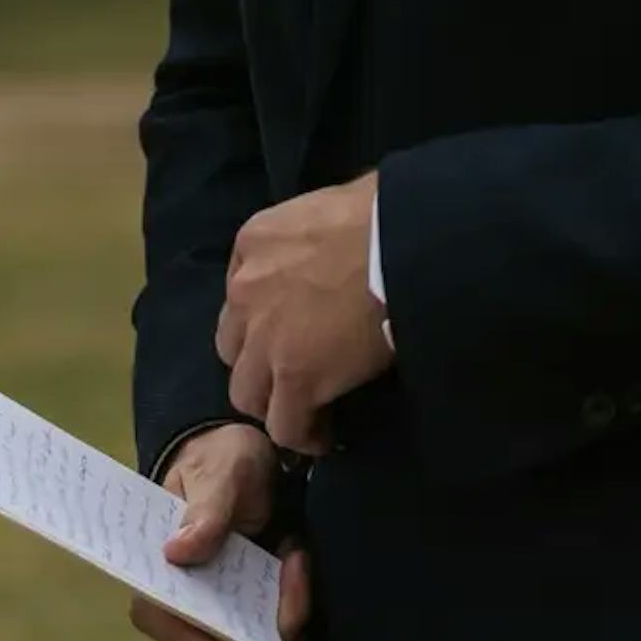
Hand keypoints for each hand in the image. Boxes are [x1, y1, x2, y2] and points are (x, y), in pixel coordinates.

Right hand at [130, 423, 308, 640]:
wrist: (254, 460)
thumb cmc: (223, 460)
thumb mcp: (221, 470)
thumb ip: (206, 509)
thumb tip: (176, 553)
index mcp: (159, 567)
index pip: (156, 616)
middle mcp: (187, 601)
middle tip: (292, 584)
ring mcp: (223, 614)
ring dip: (283, 627)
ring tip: (296, 563)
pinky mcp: (256, 617)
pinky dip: (295, 614)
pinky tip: (298, 565)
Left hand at [215, 172, 393, 454]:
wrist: (407, 242)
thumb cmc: (386, 211)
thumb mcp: (331, 203)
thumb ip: (314, 232)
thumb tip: (338, 242)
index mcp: (254, 241)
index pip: (241, 289)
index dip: (263, 316)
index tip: (292, 329)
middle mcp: (245, 290)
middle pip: (234, 344)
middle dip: (258, 360)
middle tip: (294, 369)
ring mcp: (266, 339)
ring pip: (247, 390)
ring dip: (273, 401)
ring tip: (304, 409)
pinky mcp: (296, 378)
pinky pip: (285, 424)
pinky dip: (302, 435)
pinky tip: (323, 436)